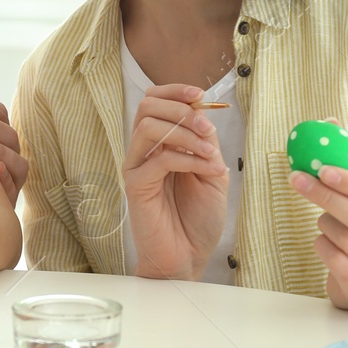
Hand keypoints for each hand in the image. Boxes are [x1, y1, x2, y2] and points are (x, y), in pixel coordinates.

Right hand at [123, 84, 229, 279]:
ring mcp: (137, 167)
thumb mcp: (212, 171)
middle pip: (147, 106)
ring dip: (185, 133)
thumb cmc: (197, 219)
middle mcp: (144, 151)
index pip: (155, 100)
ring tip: (209, 152)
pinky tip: (208, 169)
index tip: (201, 95)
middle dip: (181, 109)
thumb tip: (202, 113)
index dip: (176, 91)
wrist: (187, 257)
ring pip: (148, 126)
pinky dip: (189, 159)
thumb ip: (205, 142)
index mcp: (160, 143)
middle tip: (206, 128)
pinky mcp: (136, 186)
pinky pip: (159, 159)